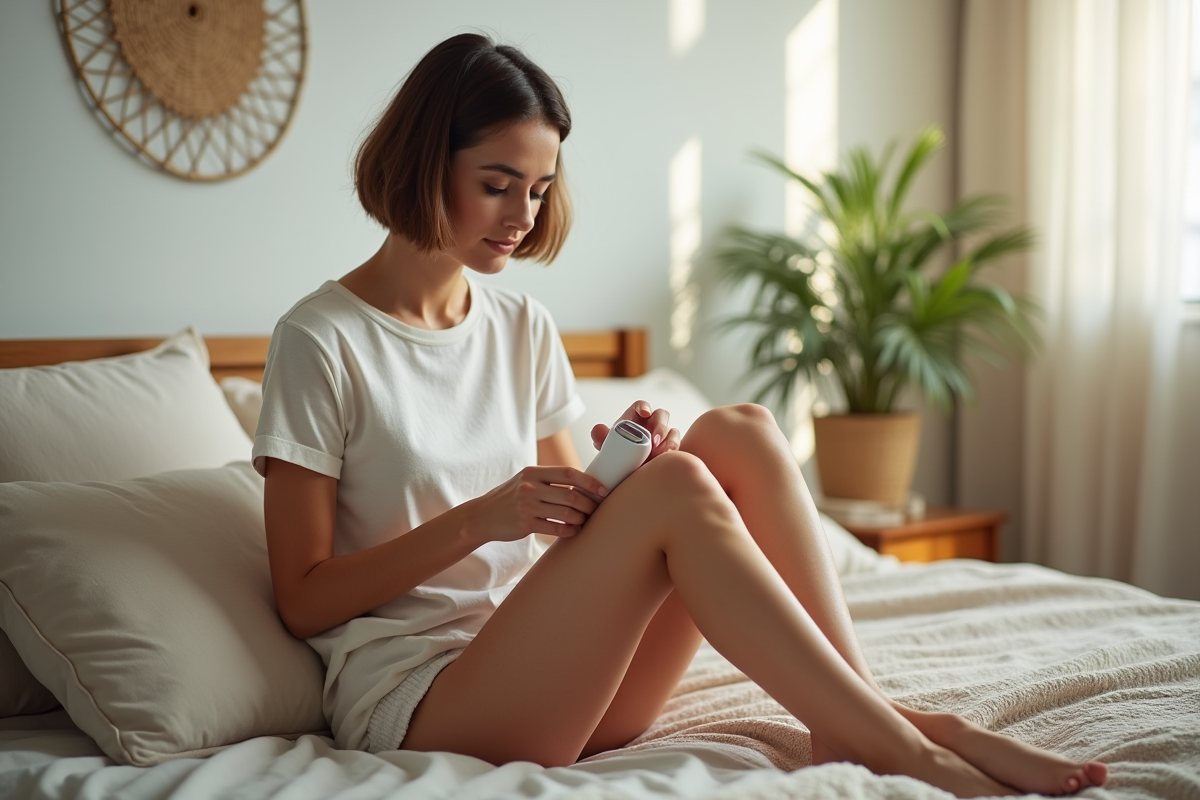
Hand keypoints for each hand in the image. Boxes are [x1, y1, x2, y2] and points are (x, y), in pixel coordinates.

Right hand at [465, 466, 608, 543]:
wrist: (482, 516)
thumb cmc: (510, 497)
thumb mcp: (526, 480)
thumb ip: (549, 479)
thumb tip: (584, 483)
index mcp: (534, 472)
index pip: (569, 472)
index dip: (590, 481)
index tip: (603, 490)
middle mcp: (530, 486)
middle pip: (571, 494)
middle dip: (589, 503)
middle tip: (596, 509)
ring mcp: (527, 505)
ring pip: (566, 512)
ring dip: (581, 518)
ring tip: (584, 520)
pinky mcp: (525, 524)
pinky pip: (555, 528)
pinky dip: (569, 530)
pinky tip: (574, 530)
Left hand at [590, 401, 681, 461]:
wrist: (627, 476)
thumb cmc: (618, 456)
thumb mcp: (607, 447)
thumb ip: (601, 438)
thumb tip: (598, 429)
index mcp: (635, 419)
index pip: (641, 406)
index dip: (644, 407)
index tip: (644, 413)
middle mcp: (651, 424)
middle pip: (661, 415)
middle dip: (660, 426)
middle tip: (653, 441)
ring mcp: (663, 437)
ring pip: (672, 432)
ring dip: (668, 441)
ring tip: (659, 455)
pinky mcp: (671, 449)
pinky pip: (677, 446)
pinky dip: (673, 452)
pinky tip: (666, 460)